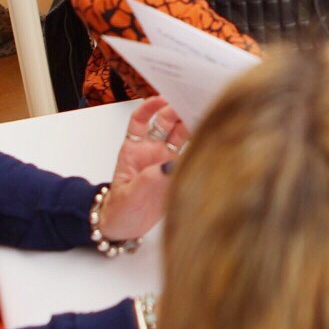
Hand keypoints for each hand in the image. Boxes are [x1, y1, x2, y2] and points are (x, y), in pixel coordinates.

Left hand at [97, 99, 189, 241]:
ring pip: (181, 135)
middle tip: (189, 105)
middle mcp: (152, 151)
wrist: (126, 228)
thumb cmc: (120, 209)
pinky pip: (190, 153)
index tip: (160, 100)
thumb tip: (169, 167)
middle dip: (176, 111)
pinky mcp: (178, 172)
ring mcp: (166, 160)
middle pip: (165, 123)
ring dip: (190, 124)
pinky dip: (199, 145)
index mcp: (134, 149)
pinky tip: (208, 138)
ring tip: (203, 116)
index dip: (149, 107)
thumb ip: (149, 179)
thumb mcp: (130, 194)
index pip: (140, 120)